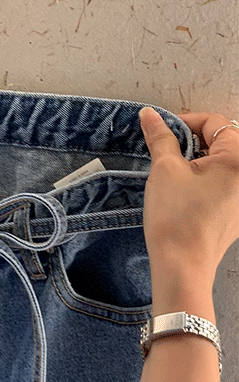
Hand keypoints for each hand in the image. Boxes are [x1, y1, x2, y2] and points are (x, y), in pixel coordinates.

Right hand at [139, 107, 238, 278]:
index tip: (163, 131)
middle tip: (166, 154)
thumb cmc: (176, 221)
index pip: (214, 122)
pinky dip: (203, 181)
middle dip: (190, 143)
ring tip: (173, 177)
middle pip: (221, 141)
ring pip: (220, 163)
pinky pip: (222, 184)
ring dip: (196, 162)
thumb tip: (151, 116)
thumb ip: (160, 137)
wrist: (182, 266)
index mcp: (238, 159)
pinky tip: (183, 194)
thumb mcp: (164, 170)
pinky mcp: (237, 213)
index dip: (184, 122)